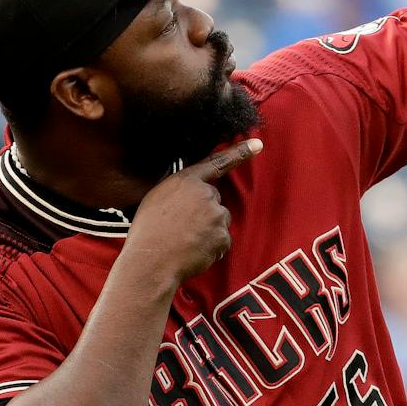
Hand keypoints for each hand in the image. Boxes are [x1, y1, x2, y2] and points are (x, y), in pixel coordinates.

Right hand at [124, 138, 262, 283]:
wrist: (150, 261)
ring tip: (184, 241)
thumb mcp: (156, 198)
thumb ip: (179, 190)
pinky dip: (211, 248)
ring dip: (207, 231)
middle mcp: (205, 194)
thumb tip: (191, 194)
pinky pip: (221, 241)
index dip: (239, 152)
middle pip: (214, 200)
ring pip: (219, 221)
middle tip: (181, 227)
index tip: (258, 144)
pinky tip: (192, 251)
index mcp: (186, 181)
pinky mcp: (223, 236)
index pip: (216, 163)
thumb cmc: (148, 232)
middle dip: (203, 213)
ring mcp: (216, 215)